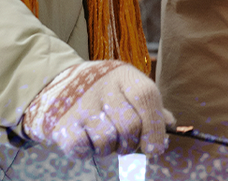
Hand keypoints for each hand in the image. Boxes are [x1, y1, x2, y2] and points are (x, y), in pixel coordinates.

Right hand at [20, 60, 173, 158]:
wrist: (57, 85)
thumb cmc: (103, 93)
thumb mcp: (128, 90)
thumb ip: (150, 108)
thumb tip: (171, 126)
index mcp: (123, 75)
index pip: (146, 97)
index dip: (155, 126)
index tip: (155, 149)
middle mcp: (102, 86)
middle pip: (129, 126)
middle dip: (130, 144)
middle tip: (123, 142)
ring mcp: (80, 105)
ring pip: (107, 141)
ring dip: (108, 149)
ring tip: (103, 137)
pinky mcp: (62, 123)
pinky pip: (82, 148)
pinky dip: (88, 151)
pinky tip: (86, 139)